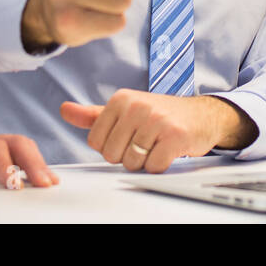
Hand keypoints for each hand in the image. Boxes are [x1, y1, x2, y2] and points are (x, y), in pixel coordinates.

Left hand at [0, 118, 58, 188]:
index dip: (6, 164)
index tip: (13, 184)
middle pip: (17, 144)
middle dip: (33, 161)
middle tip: (44, 183)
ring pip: (23, 150)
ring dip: (38, 164)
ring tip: (50, 184)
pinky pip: (20, 160)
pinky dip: (35, 168)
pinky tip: (44, 181)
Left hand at [60, 91, 232, 172]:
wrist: (201, 115)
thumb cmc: (160, 114)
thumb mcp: (124, 110)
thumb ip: (92, 115)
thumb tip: (64, 110)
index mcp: (120, 99)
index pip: (96, 142)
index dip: (112, 147)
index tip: (129, 136)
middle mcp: (137, 105)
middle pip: (112, 155)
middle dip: (128, 156)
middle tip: (145, 142)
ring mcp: (156, 120)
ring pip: (132, 162)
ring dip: (145, 161)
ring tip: (157, 144)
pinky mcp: (174, 136)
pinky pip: (153, 166)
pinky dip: (160, 165)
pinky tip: (168, 150)